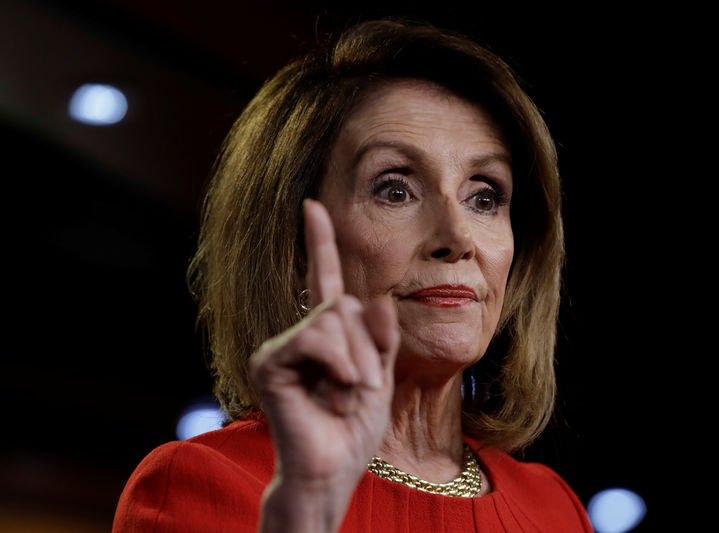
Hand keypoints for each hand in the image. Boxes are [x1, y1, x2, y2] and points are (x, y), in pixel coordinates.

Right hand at [250, 199, 398, 530]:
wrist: (334, 467)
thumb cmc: (354, 427)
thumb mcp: (380, 374)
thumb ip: (380, 335)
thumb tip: (376, 299)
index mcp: (327, 334)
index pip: (325, 279)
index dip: (321, 242)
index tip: (314, 206)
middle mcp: (301, 334)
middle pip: (344, 304)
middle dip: (367, 346)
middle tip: (363, 385)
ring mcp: (282, 347)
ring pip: (333, 319)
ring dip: (355, 361)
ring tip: (346, 394)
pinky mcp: (271, 362)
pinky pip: (316, 339)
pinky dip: (338, 365)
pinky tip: (332, 393)